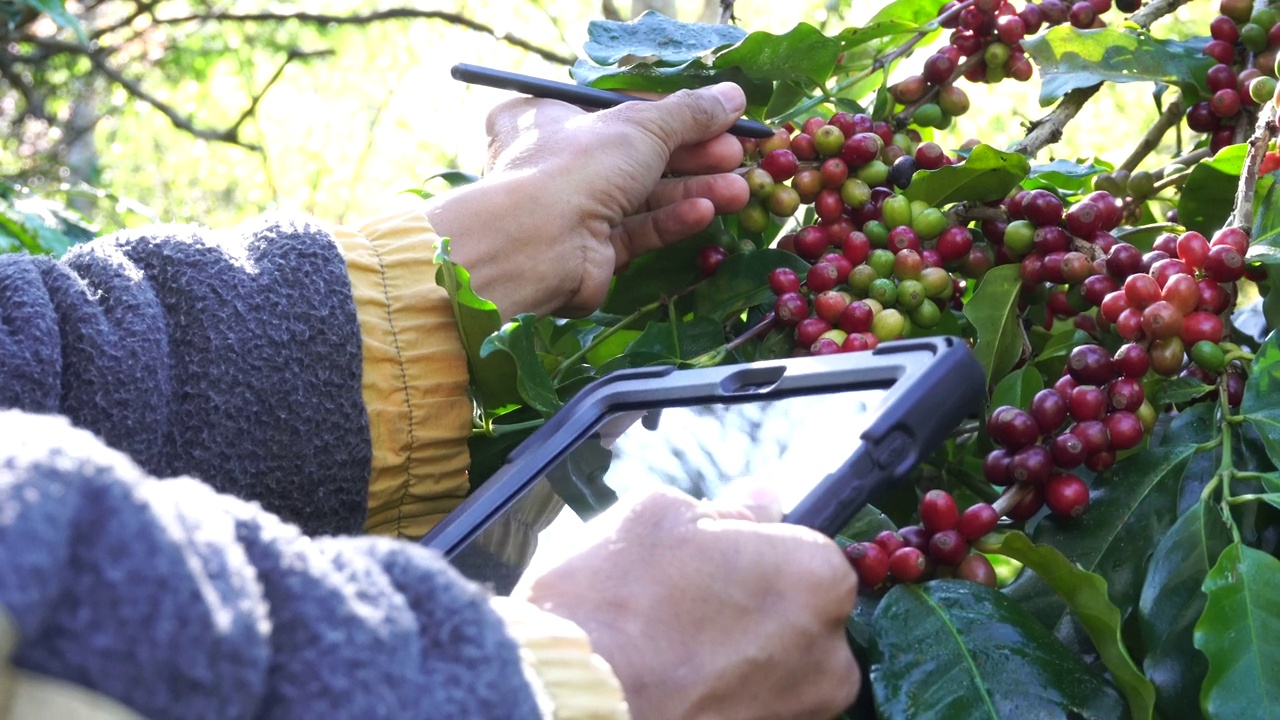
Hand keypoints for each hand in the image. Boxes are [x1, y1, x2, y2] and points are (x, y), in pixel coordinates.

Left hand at [425, 84, 750, 317]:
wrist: (538, 245)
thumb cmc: (577, 165)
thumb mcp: (640, 124)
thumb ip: (689, 112)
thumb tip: (733, 96)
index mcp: (551, 116)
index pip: (620, 108)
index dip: (673, 114)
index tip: (718, 119)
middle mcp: (558, 162)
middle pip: (638, 155)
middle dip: (694, 156)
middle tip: (737, 156)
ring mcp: (573, 209)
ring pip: (642, 195)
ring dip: (693, 190)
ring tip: (739, 190)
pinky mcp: (591, 250)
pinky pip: (636, 229)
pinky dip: (670, 221)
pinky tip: (704, 213)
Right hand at [512, 488, 860, 719]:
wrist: (564, 704)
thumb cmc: (611, 602)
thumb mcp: (658, 517)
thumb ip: (727, 508)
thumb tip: (762, 500)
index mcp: (816, 579)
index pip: (812, 555)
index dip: (762, 554)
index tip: (721, 561)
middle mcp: (828, 656)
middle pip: (801, 621)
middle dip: (755, 612)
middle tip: (686, 607)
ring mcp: (802, 715)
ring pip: (779, 674)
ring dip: (740, 662)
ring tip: (671, 653)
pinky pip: (754, 712)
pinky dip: (722, 702)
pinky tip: (675, 688)